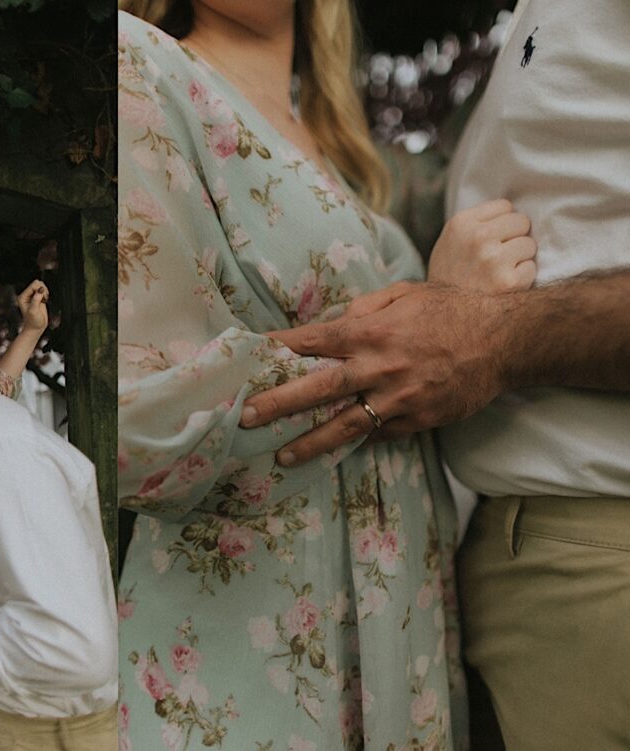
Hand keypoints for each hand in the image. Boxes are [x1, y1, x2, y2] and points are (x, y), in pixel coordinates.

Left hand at [17, 279, 48, 334]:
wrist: (36, 328)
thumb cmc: (33, 322)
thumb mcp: (33, 311)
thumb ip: (36, 299)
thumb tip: (40, 290)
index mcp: (23, 297)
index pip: (32, 285)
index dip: (39, 290)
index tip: (42, 298)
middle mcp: (27, 295)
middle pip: (36, 283)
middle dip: (42, 289)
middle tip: (43, 298)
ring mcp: (32, 296)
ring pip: (40, 285)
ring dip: (45, 291)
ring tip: (44, 299)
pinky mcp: (38, 298)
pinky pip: (43, 290)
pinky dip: (46, 293)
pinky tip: (45, 300)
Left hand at [239, 282, 509, 464]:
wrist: (505, 339)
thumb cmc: (450, 310)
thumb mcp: (404, 293)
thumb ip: (364, 306)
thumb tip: (334, 321)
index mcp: (370, 330)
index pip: (312, 341)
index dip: (277, 350)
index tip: (248, 357)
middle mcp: (379, 366)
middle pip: (318, 389)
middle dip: (278, 404)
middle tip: (246, 417)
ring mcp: (399, 398)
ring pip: (345, 425)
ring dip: (310, 442)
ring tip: (281, 457)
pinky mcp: (419, 420)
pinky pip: (381, 434)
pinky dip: (358, 439)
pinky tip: (334, 449)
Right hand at [429, 199, 536, 290]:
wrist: (442, 313)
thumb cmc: (450, 275)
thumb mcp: (451, 240)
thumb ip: (477, 222)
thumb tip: (514, 211)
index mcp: (461, 224)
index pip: (505, 206)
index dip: (500, 223)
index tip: (490, 239)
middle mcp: (477, 238)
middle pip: (521, 222)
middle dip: (513, 237)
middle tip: (496, 256)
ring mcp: (493, 259)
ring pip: (529, 244)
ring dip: (519, 257)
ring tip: (498, 270)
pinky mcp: (508, 281)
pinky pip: (531, 268)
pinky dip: (522, 277)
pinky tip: (503, 284)